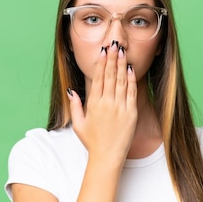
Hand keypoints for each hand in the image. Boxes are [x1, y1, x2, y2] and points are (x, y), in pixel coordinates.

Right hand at [68, 41, 137, 163]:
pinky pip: (131, 93)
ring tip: (122, 52)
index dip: (101, 63)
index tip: (103, 51)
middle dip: (112, 58)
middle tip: (114, 44)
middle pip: (109, 76)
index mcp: (93, 104)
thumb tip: (71, 90)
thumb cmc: (92, 142)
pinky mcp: (131, 113)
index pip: (97, 78)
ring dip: (122, 65)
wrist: (108, 157)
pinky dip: (131, 80)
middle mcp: (106, 103)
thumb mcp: (78, 124)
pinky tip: (131, 69)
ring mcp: (119, 108)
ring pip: (121, 81)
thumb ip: (75, 106)